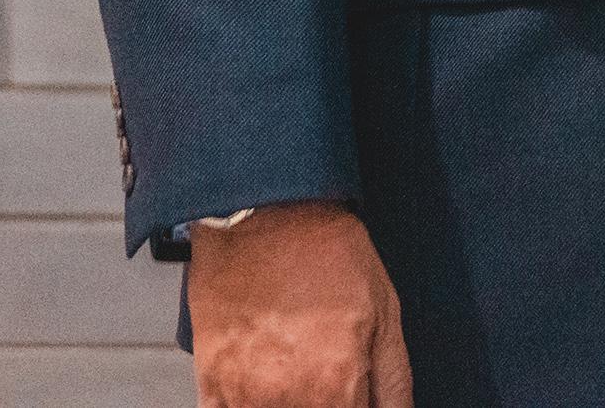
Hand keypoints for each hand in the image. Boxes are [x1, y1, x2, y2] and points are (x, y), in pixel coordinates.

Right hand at [187, 200, 409, 407]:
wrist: (266, 216)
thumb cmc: (329, 255)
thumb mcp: (385, 310)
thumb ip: (394, 380)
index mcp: (338, 381)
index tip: (359, 398)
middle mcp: (289, 396)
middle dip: (332, 404)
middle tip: (334, 383)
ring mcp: (244, 395)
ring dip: (293, 404)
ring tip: (301, 371)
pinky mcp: (210, 384)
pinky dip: (250, 407)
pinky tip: (268, 385)